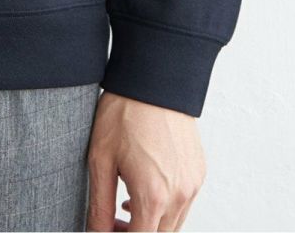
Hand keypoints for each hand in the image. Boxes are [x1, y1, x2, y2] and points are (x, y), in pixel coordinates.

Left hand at [85, 91, 205, 230]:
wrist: (154, 78)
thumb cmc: (124, 113)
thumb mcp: (101, 159)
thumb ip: (99, 204)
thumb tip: (95, 231)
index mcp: (153, 196)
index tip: (106, 228)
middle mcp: (179, 195)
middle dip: (136, 232)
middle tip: (112, 219)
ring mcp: (192, 183)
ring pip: (174, 223)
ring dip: (151, 222)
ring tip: (125, 203)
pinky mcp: (198, 171)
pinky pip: (184, 203)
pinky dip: (166, 206)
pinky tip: (144, 188)